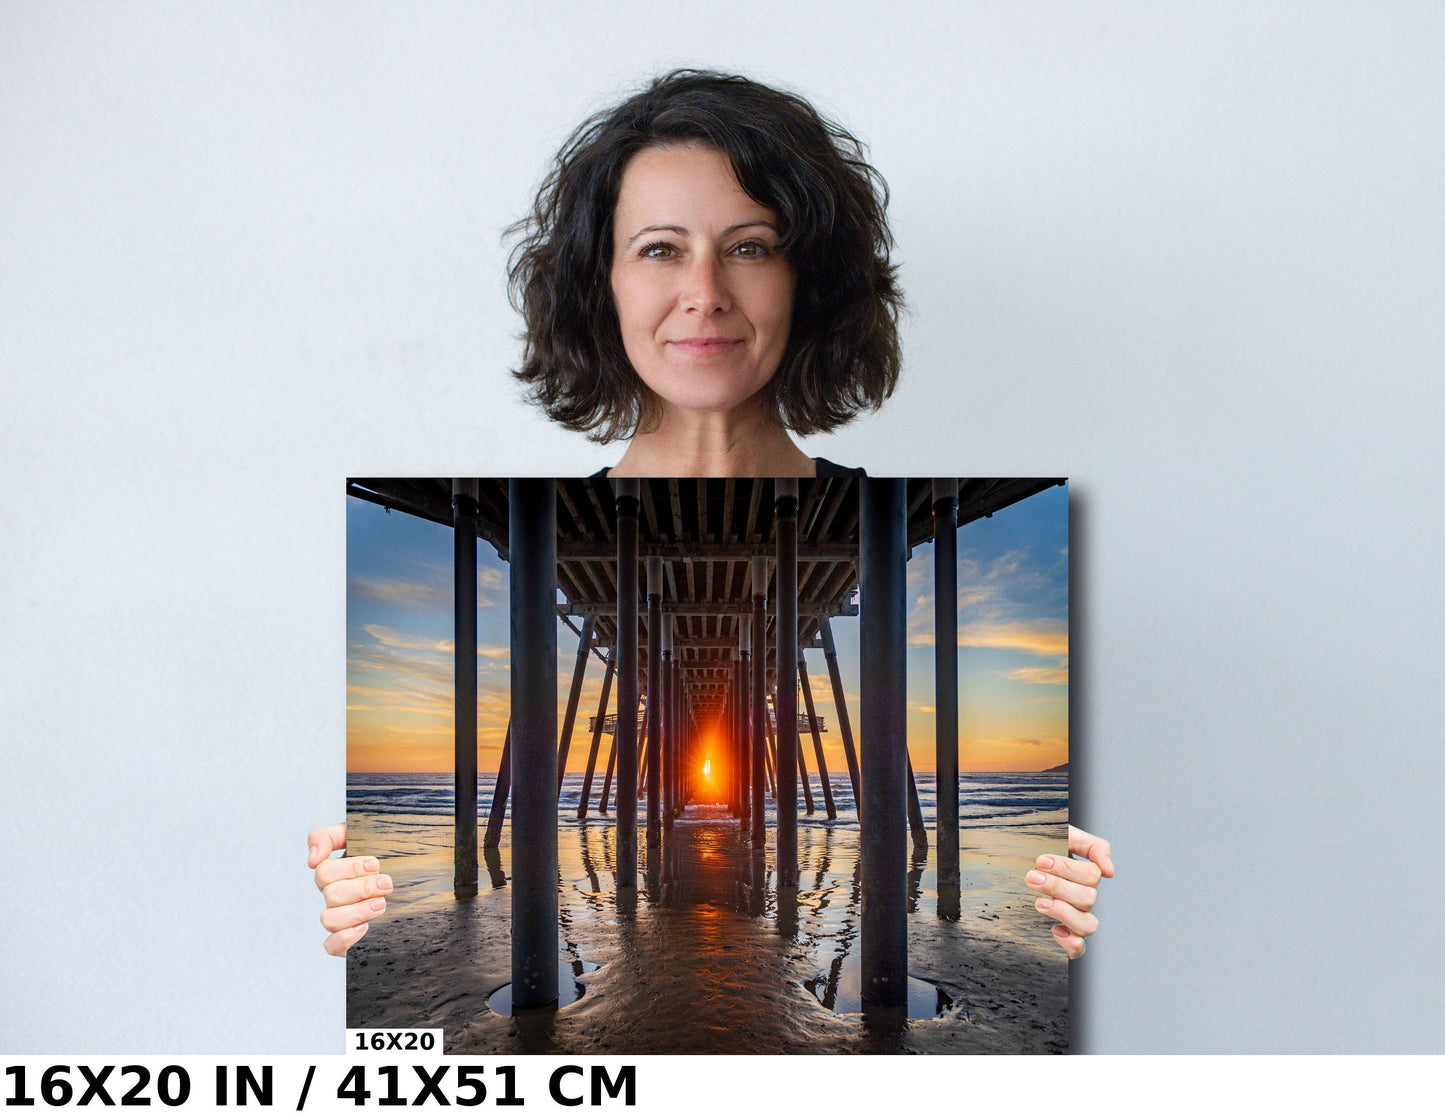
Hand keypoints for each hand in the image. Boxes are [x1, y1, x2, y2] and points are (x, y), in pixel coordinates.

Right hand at [308, 823, 391, 956]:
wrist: (422, 879)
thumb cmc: (392, 854)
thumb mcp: (364, 835)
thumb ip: (331, 836)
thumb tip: (312, 859)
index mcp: (337, 872)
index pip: (324, 870)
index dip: (349, 868)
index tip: (375, 864)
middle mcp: (336, 895)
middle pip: (330, 894)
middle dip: (361, 888)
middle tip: (386, 884)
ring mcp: (341, 918)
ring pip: (329, 919)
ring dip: (357, 911)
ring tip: (382, 904)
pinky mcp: (349, 940)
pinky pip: (331, 946)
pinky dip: (344, 938)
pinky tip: (365, 927)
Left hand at [1026, 825, 1113, 958]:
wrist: (1009, 859)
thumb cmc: (1037, 846)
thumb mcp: (1064, 834)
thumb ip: (1092, 846)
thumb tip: (1110, 871)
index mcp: (1084, 874)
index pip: (1092, 875)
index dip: (1067, 868)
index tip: (1040, 860)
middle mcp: (1083, 897)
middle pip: (1088, 898)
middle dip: (1057, 886)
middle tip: (1031, 877)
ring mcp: (1074, 916)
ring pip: (1088, 925)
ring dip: (1063, 912)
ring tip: (1039, 902)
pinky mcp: (1063, 934)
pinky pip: (1078, 948)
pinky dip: (1071, 943)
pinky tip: (1054, 930)